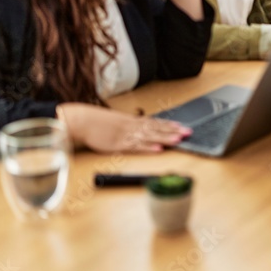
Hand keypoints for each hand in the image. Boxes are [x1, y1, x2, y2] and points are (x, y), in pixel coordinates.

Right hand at [56, 104, 190, 153]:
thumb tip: (141, 128)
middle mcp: (132, 126)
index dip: (169, 125)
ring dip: (164, 138)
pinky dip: (148, 148)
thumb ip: (129, 125)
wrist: (82, 120)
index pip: (155, 122)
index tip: (182, 126)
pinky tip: (159, 149)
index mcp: (132, 121)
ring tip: (178, 140)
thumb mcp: (116, 121)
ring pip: (149, 137)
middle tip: (188, 132)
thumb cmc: (98, 122)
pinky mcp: (118, 144)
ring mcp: (126, 135)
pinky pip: (136, 146)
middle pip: (156, 128)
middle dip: (172, 131)